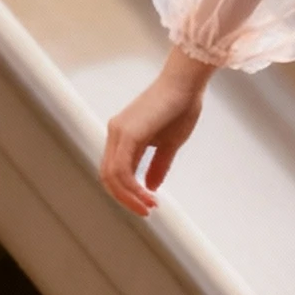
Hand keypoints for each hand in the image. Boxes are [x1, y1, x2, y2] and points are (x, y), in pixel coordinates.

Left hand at [100, 48, 213, 215]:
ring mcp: (118, 132)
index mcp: (123, 136)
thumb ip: (157, 165)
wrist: (186, 83)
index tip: (149, 204)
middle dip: (125, 199)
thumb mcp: (169, 143)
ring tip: (148, 207)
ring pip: (112, 176)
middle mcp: (115, 133)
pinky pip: (122, 169)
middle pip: (108, 177)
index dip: (128, 192)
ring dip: (128, 197)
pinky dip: (132, 188)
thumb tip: (150, 187)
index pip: (115, 172)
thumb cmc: (181, 107)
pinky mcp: (127, 133)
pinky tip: (147, 196)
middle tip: (147, 211)